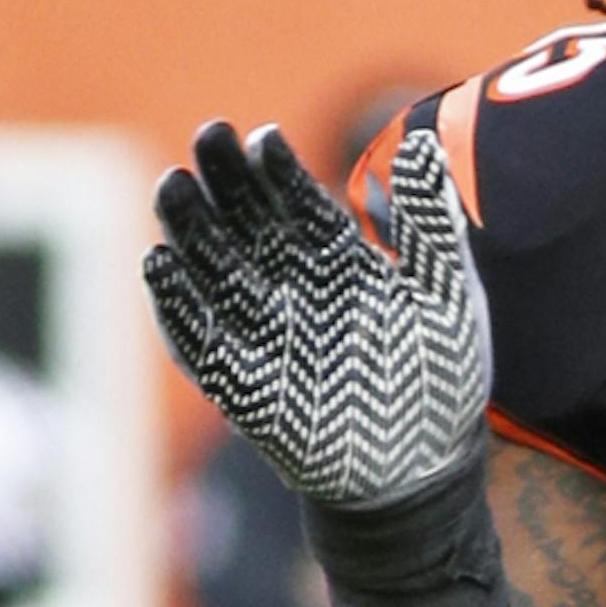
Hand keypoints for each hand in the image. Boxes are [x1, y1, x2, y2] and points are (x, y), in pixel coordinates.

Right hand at [144, 119, 489, 511]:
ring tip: (173, 185)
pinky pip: (198, 342)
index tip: (262, 138)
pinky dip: (177, 307)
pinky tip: (159, 266)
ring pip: (212, 270)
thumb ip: (431, 223)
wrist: (425, 470)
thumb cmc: (441, 380)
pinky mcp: (241, 385)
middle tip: (208, 136)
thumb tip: (417, 143)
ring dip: (189, 229)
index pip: (294, 202)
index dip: (275, 170)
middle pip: (245, 223)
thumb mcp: (446, 296)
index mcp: (335, 261)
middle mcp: (290, 289)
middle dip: (223, 181)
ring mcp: (262, 335)